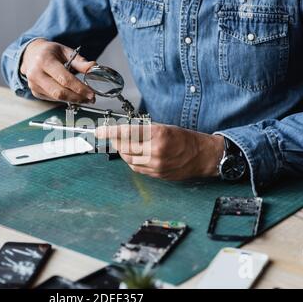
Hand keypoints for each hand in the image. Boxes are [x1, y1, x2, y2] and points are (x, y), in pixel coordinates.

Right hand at [21, 39, 95, 102]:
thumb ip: (80, 62)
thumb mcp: (65, 51)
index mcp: (44, 60)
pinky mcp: (35, 92)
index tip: (91, 93)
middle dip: (77, 97)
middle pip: (60, 92)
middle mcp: (36, 73)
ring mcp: (34, 85)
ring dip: (73, 100)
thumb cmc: (50, 52)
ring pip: (57, 98)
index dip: (79, 88)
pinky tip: (72, 95)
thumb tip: (93, 68)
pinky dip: (65, 99)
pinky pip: (53, 99)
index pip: (64, 79)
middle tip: (90, 99)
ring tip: (84, 98)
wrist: (32, 54)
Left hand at [96, 124, 224, 180]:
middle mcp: (156, 150)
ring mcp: (156, 165)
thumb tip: (123, 131)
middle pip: (125, 147)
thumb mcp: (164, 127)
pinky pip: (136, 168)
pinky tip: (134, 155)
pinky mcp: (156, 174)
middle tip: (113, 137)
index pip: (128, 132)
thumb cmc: (184, 139)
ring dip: (123, 151)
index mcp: (158, 134)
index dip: (110, 132)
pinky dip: (131, 160)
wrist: (201, 156)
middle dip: (116, 141)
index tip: (100, 131)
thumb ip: (143, 130)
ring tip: (126, 145)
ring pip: (128, 159)